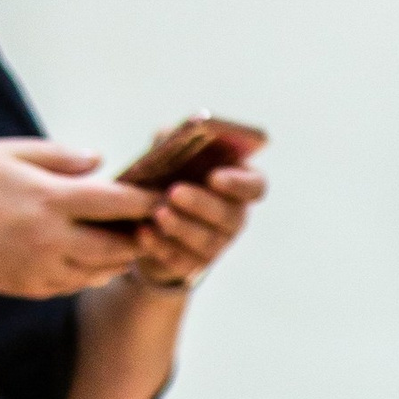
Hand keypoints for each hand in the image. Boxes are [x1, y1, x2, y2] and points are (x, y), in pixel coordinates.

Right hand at [0, 140, 152, 299]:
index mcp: (51, 200)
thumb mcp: (9, 153)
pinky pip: (79, 283)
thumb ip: (58, 157)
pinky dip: (95, 271)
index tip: (165, 193)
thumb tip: (99, 162)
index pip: (117, 202)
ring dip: (122, 255)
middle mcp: (54, 239)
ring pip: (104, 269)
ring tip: (131, 238)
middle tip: (157, 221)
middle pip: (121, 243)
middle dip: (143, 233)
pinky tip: (97, 256)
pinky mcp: (35, 288)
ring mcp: (45, 268)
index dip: (146, 200)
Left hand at [129, 149, 265, 290]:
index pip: (255, 186)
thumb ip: (174, 140)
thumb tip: (165, 133)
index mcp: (239, 184)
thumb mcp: (172, 154)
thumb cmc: (171, 174)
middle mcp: (235, 217)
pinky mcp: (194, 265)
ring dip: (181, 227)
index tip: (215, 177)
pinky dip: (160, 246)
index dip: (239, 183)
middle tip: (175, 192)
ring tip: (158, 213)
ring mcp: (218, 244)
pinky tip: (143, 232)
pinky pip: (182, 260)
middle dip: (201, 204)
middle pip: (228, 216)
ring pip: (206, 242)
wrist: (153, 217)